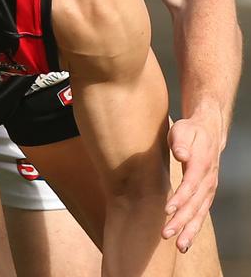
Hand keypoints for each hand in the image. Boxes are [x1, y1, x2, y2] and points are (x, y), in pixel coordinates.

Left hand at [163, 116, 222, 252]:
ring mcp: (209, 188)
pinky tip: (184, 241)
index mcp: (201, 164)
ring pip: (200, 212)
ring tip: (179, 246)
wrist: (209, 131)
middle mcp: (208, 179)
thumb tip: (181, 155)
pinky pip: (201, 213)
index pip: (191, 184)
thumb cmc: (190, 131)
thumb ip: (181, 142)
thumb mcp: (183, 131)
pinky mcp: (207, 193)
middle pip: (195, 203)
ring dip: (189, 230)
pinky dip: (194, 227)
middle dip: (181, 220)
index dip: (180, 198)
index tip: (167, 210)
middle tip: (166, 234)